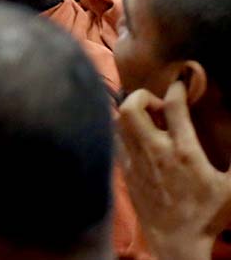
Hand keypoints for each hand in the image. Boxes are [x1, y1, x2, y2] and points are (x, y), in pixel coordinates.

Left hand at [118, 82, 230, 259]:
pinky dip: (125, 131)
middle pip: (132, 107)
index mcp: (184, 152)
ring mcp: (135, 161)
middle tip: (159, 106)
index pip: (173, 107)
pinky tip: (140, 138)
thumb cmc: (208, 215)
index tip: (181, 84)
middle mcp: (155, 152)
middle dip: (143, 96)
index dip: (177, 89)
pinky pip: (116, 140)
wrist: (177, 241)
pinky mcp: (125, 172)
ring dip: (132, 113)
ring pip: (118, 121)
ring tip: (149, 121)